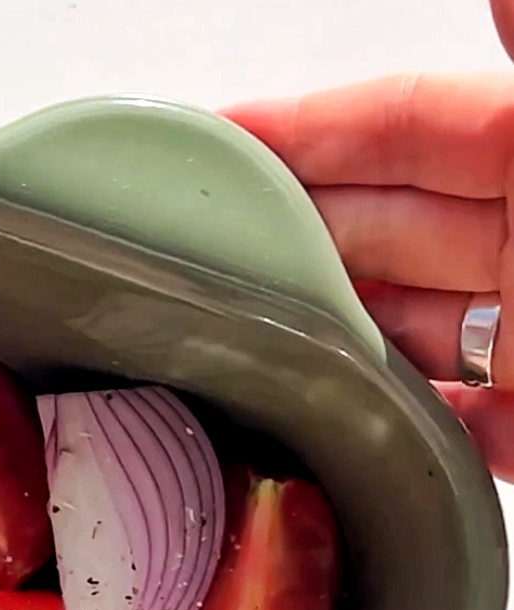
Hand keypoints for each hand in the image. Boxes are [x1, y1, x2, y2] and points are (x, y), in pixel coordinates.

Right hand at [222, 0, 513, 479]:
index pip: (400, 126)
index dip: (305, 130)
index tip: (214, 141)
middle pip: (387, 232)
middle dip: (294, 239)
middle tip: (197, 258)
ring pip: (409, 334)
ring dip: (333, 343)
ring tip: (244, 353)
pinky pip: (456, 433)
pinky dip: (399, 436)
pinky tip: (337, 439)